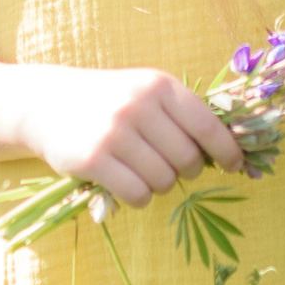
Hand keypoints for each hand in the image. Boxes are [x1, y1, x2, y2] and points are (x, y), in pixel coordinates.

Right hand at [26, 68, 245, 207]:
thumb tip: (228, 150)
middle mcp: (139, 106)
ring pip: (164, 180)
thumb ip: (182, 114)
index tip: (236, 165)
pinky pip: (137, 195)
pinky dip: (139, 197)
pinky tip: (128, 183)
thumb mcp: (146, 91)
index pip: (208, 126)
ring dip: (161, 184)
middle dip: (187, 169)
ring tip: (144, 170)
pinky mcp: (93, 159)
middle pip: (188, 159)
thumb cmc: (110, 100)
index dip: (227, 151)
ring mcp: (115, 133)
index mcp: (160, 86)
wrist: (48, 103)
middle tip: (173, 165)